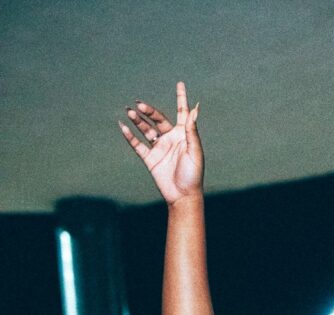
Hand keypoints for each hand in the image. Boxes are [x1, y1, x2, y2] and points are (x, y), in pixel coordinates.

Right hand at [119, 82, 202, 205]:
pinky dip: (129, 136)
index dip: (181, 98)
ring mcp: (159, 148)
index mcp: (183, 135)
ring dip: (138, 120)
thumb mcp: (195, 152)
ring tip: (129, 111)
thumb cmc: (193, 175)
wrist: (183, 196)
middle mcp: (170, 139)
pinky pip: (137, 145)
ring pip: (146, 129)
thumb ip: (191, 131)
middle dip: (149, 111)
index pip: (181, 112)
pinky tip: (123, 126)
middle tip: (139, 104)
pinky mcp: (150, 159)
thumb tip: (195, 109)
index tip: (180, 84)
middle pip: (158, 119)